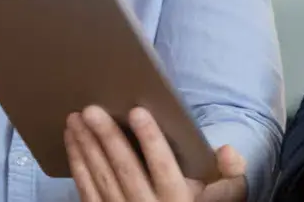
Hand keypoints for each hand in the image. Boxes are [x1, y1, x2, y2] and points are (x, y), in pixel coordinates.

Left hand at [65, 106, 247, 201]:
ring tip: (76, 118)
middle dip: (107, 139)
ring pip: (101, 178)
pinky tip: (72, 142)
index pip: (163, 167)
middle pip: (125, 170)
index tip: (137, 111)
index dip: (150, 139)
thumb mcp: (225, 192)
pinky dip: (78, 165)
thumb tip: (226, 150)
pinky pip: (87, 191)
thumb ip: (230, 171)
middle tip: (92, 110)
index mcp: (178, 199)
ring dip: (86, 147)